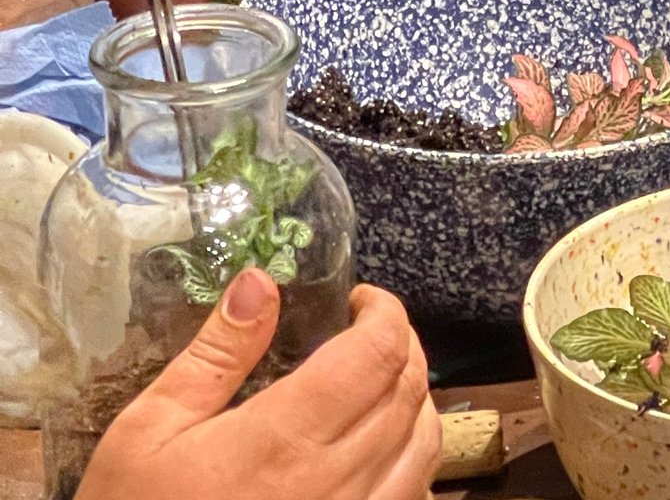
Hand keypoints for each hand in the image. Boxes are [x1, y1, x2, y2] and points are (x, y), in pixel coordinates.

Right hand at [75, 270, 441, 499]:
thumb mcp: (150, 429)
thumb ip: (216, 355)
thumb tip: (259, 283)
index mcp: (285, 438)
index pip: (375, 354)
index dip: (384, 312)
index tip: (360, 300)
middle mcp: (337, 478)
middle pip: (408, 390)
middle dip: (400, 344)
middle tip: (368, 328)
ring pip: (426, 441)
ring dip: (415, 396)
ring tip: (380, 377)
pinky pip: (416, 490)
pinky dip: (415, 453)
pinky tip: (384, 443)